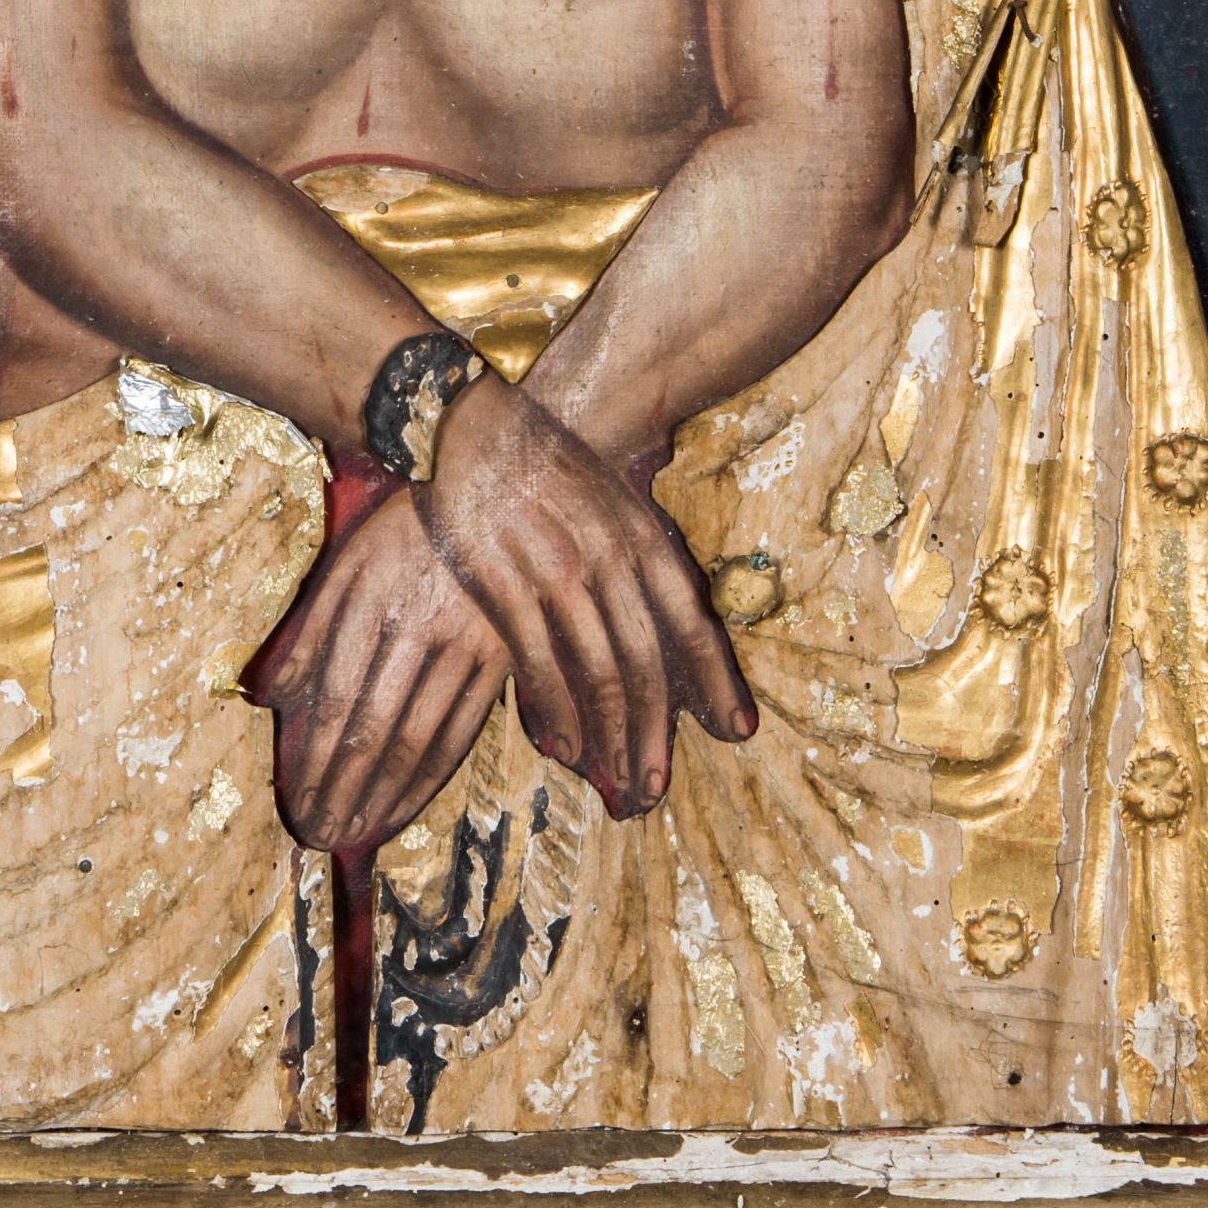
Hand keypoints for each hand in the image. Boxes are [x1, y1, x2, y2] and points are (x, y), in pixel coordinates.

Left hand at [251, 491, 506, 852]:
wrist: (495, 492)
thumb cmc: (406, 530)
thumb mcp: (348, 562)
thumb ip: (309, 629)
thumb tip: (268, 697)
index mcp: (372, 600)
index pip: (338, 698)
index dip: (317, 759)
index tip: (298, 801)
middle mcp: (419, 626)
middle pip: (376, 728)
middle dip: (344, 789)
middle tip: (321, 833)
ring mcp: (466, 645)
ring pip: (422, 738)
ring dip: (386, 794)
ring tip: (357, 830)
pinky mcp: (502, 659)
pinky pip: (464, 730)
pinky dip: (434, 776)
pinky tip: (409, 803)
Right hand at [415, 373, 756, 816]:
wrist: (469, 423)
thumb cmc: (544, 462)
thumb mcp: (609, 495)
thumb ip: (637, 552)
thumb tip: (669, 612)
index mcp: (640, 532)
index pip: (692, 619)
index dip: (716, 680)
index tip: (738, 729)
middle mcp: (608, 556)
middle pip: (647, 660)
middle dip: (657, 732)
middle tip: (659, 784)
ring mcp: (556, 572)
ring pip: (599, 672)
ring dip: (613, 736)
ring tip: (622, 782)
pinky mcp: (504, 586)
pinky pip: (540, 664)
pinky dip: (557, 712)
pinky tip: (566, 748)